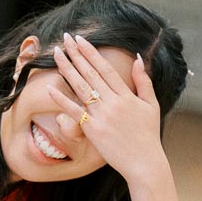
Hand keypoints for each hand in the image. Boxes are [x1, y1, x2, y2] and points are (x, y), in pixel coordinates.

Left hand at [48, 33, 167, 182]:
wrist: (144, 162)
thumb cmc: (148, 134)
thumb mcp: (151, 105)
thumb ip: (144, 81)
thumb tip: (138, 58)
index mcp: (127, 95)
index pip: (105, 68)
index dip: (91, 53)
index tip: (80, 39)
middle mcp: (113, 103)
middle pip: (90, 73)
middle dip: (76, 54)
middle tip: (64, 38)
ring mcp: (101, 116)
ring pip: (80, 87)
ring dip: (66, 69)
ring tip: (55, 53)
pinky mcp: (92, 129)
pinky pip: (74, 111)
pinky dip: (62, 99)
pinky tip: (50, 87)